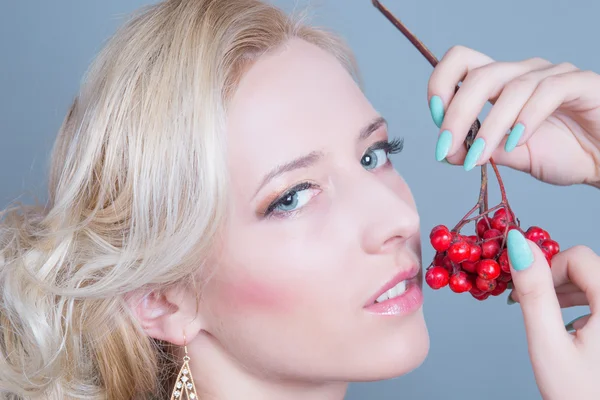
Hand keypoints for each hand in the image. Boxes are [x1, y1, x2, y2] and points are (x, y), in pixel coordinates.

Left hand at [426, 45, 599, 187]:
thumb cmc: (564, 153)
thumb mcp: (512, 156)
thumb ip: (481, 150)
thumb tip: (447, 152)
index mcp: (501, 85)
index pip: (461, 64)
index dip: (441, 85)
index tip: (436, 121)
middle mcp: (522, 73)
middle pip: (478, 74)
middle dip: (456, 114)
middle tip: (446, 148)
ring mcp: (551, 75)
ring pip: (510, 87)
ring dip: (489, 127)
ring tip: (479, 157)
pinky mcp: (578, 83)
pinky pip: (548, 91)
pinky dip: (526, 119)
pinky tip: (517, 142)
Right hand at [504, 229, 599, 399]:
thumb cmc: (582, 397)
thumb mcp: (549, 344)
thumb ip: (535, 292)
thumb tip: (519, 245)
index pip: (579, 257)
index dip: (548, 270)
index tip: (530, 296)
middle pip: (590, 268)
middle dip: (558, 282)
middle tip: (534, 308)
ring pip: (599, 283)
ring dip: (571, 293)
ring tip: (551, 320)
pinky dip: (588, 307)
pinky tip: (575, 331)